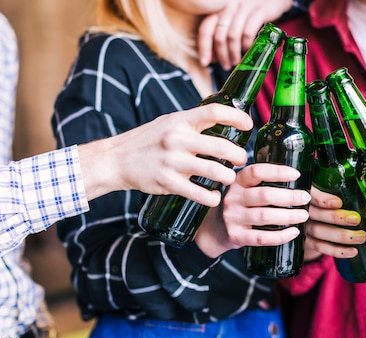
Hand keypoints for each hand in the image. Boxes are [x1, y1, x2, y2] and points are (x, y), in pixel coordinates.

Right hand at [78, 103, 251, 204]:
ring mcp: (173, 162)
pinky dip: (213, 197)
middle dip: (239, 156)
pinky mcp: (168, 183)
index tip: (248, 126)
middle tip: (242, 160)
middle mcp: (177, 139)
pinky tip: (214, 196)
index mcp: (180, 121)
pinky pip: (200, 193)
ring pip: (215, 172)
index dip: (237, 117)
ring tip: (229, 178)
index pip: (214, 111)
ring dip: (229, 177)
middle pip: (221, 147)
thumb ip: (193, 123)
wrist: (117, 159)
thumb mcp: (169, 122)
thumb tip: (224, 120)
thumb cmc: (148, 140)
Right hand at [195, 163, 310, 257]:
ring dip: (288, 216)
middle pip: (264, 195)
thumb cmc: (238, 205)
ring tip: (304, 215)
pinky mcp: (236, 236)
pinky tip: (294, 232)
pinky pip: (262, 237)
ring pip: (265, 216)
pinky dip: (281, 236)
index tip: (296, 174)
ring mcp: (233, 218)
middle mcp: (232, 198)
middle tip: (305, 198)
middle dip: (289, 196)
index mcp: (237, 182)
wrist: (213, 230)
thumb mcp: (242, 189)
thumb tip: (296, 178)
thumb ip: (260, 182)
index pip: (257, 172)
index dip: (277, 172)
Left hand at [197, 0, 293, 68]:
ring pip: (233, 36)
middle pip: (219, 36)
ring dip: (234, 53)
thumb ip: (223, 32)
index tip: (205, 62)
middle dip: (221, 55)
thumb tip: (213, 56)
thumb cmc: (252, 10)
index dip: (204, 47)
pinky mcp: (259, 10)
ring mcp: (244, 7)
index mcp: (219, 7)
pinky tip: (248, 50)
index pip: (206, 28)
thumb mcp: (234, 17)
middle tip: (226, 65)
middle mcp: (229, 5)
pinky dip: (247, 45)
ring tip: (237, 61)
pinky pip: (248, 32)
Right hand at [303, 186, 365, 261]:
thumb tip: (363, 186)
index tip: (338, 202)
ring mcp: (302, 227)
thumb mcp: (325, 188)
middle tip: (356, 219)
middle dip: (336, 217)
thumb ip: (336, 187)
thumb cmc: (323, 200)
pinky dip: (337, 250)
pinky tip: (352, 251)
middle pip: (315, 215)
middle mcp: (301, 211)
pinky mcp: (306, 242)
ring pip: (319, 232)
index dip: (323, 199)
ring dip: (341, 236)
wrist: (306, 220)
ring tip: (361, 236)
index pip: (311, 196)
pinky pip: (321, 247)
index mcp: (306, 194)